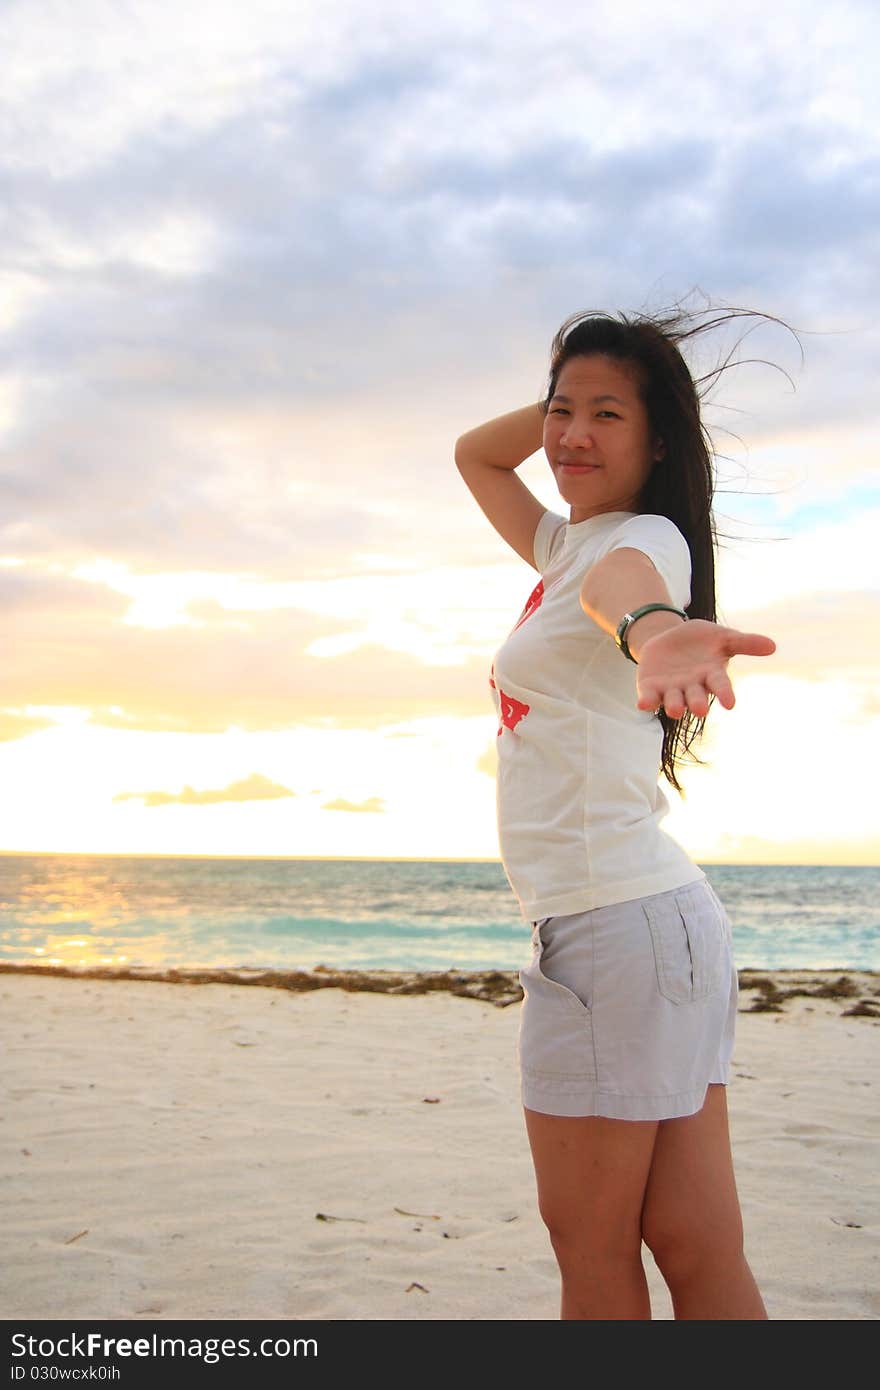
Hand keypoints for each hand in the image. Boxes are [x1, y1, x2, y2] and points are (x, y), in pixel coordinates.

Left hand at [634, 618, 775, 718]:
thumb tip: (772, 646)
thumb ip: (745, 643)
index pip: (720, 685)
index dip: (725, 693)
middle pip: (696, 697)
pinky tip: (644, 704)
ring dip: (674, 706)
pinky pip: (650, 697)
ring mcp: (671, 689)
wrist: (669, 638)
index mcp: (711, 675)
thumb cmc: (702, 641)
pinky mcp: (651, 687)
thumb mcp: (722, 637)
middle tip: (700, 710)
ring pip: (674, 701)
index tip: (730, 703)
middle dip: (698, 703)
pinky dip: (647, 701)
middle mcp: (693, 687)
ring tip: (676, 711)